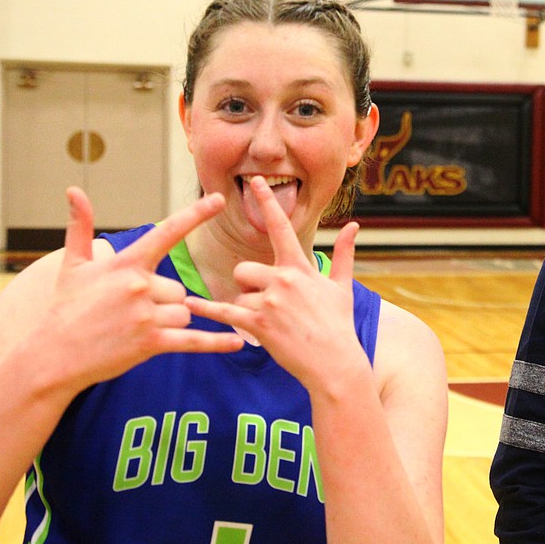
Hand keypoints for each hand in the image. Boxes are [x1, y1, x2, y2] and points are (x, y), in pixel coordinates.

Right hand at [41, 186, 244, 389]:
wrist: (53, 354)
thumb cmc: (65, 307)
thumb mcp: (72, 264)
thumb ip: (80, 226)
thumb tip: (73, 191)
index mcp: (126, 264)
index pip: (167, 233)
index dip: (196, 214)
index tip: (220, 199)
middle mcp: (140, 286)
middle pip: (179, 289)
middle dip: (165, 301)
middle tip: (132, 313)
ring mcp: (146, 315)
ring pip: (184, 312)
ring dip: (171, 321)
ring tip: (137, 328)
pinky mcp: (150, 342)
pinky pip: (193, 340)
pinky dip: (216, 343)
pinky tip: (238, 344)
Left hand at [186, 176, 369, 390]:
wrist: (335, 362)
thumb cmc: (339, 325)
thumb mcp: (342, 286)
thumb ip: (343, 253)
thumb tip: (353, 226)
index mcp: (300, 267)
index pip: (280, 227)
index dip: (267, 201)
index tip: (255, 181)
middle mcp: (283, 280)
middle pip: (244, 269)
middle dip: (247, 284)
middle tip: (264, 303)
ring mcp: (270, 302)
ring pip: (239, 294)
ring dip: (246, 308)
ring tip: (270, 324)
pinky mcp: (259, 324)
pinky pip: (226, 312)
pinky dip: (208, 310)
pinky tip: (191, 306)